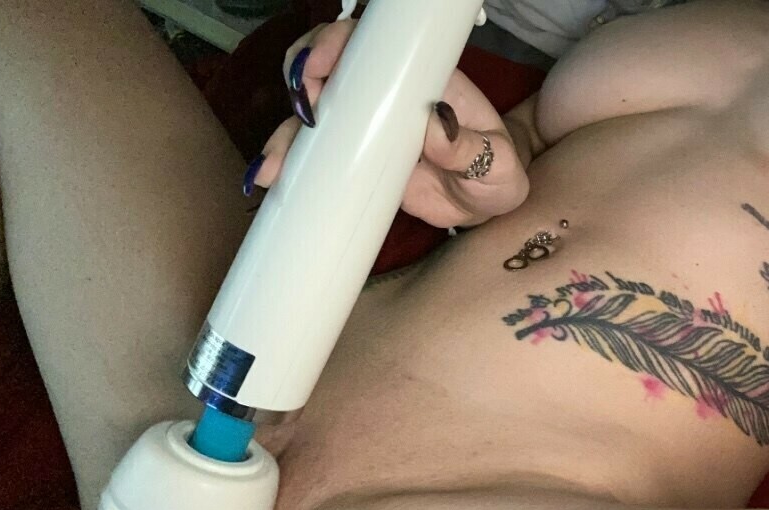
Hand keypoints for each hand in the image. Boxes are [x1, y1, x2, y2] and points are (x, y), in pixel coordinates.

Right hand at [244, 19, 529, 227]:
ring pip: (313, 113)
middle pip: (330, 66)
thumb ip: (472, 148)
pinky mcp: (351, 161)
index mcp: (421, 80)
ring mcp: (365, 127)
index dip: (340, 43)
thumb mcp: (497, 164)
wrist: (484, 207)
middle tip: (304, 110)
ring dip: (287, 132)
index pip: (374, 44)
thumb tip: (436, 127)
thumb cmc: (497, 174)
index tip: (323, 64)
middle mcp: (386, 96)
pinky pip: (313, 156)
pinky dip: (289, 163)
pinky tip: (271, 177)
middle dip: (303, 78)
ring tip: (277, 164)